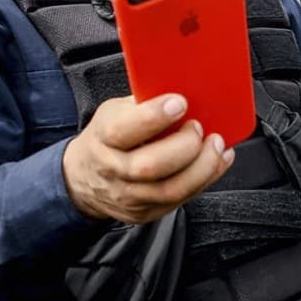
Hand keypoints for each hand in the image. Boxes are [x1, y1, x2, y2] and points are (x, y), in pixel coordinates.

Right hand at [62, 94, 234, 223]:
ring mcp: (129, 196)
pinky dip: (206, 178)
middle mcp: (113, 170)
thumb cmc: (107, 137)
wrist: (82, 177)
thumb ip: (143, 103)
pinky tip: (217, 160)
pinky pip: (181, 200)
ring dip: (203, 165)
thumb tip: (183, 88)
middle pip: (151, 165)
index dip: (154, 116)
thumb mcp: (115, 112)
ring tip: (216, 145)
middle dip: (185, 145)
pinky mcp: (145, 212)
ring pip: (171, 189)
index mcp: (103, 137)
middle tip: (199, 128)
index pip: (123, 130)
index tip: (179, 102)